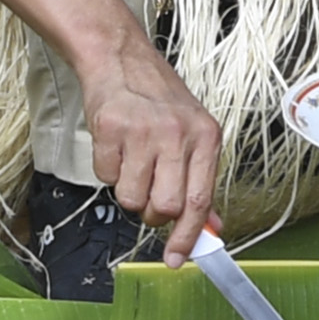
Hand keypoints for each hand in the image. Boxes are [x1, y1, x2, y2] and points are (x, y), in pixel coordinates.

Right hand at [79, 40, 223, 258]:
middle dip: (153, 213)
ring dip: (129, 190)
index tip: (177, 259)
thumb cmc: (159, 100)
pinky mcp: (109, 129)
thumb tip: (212, 228)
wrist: (121, 60)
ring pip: (132, 199)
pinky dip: (109, 169)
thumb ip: (201, 182)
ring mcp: (142, 131)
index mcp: (205, 138)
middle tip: (150, 193)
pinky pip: (106, 177)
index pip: (200, 201)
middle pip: (165, 207)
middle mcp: (177, 135)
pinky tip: (117, 146)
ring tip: (133, 161)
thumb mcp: (193, 135)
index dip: (188, 237)